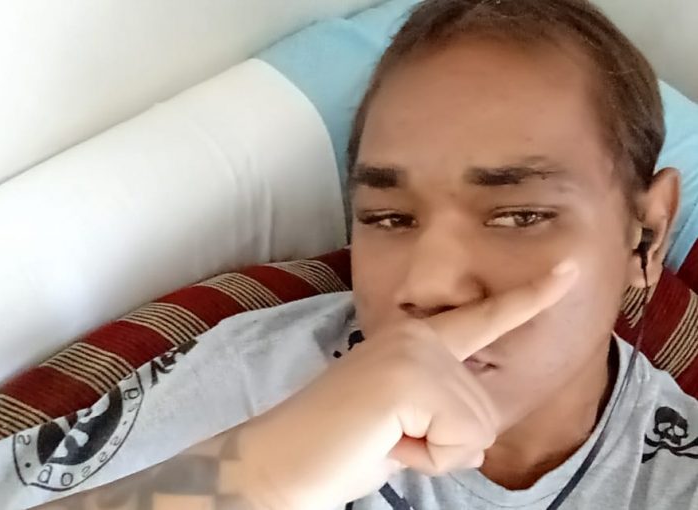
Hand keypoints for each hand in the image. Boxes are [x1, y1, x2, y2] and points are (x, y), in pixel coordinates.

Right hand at [234, 261, 578, 509]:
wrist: (284, 462)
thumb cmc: (341, 446)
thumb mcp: (406, 424)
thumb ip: (443, 412)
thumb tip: (473, 438)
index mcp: (417, 340)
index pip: (485, 317)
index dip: (531, 297)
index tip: (570, 269)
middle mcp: (420, 335)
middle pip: (488, 410)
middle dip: (445, 444)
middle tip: (388, 438)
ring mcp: (414, 351)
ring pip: (477, 428)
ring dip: (433, 452)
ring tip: (383, 439)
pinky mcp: (408, 377)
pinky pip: (459, 438)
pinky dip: (426, 459)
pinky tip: (385, 444)